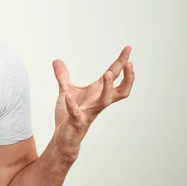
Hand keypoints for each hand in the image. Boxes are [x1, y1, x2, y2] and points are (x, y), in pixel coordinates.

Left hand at [52, 46, 134, 160]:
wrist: (64, 137)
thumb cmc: (69, 116)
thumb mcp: (66, 91)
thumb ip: (62, 76)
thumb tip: (57, 60)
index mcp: (96, 93)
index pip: (113, 76)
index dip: (121, 62)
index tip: (128, 48)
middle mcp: (97, 102)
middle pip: (120, 90)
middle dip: (127, 77)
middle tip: (129, 63)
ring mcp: (89, 112)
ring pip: (105, 101)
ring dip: (107, 88)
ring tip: (107, 74)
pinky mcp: (77, 121)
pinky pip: (76, 113)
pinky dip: (72, 105)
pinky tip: (68, 96)